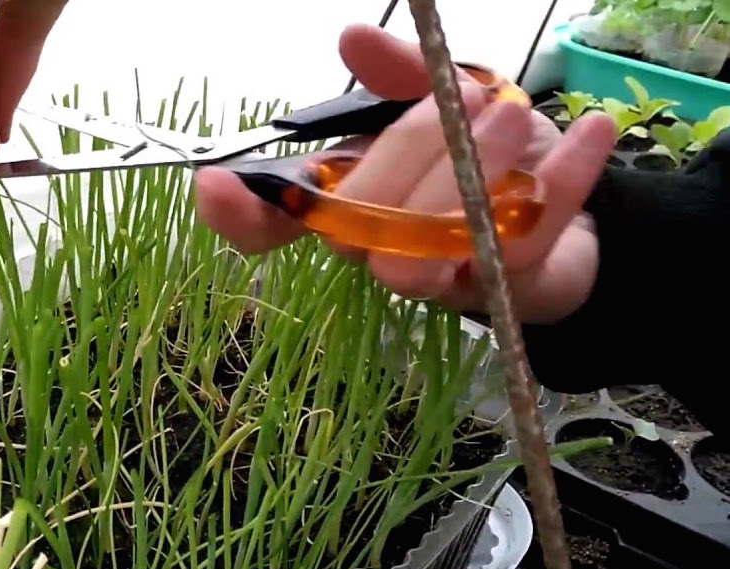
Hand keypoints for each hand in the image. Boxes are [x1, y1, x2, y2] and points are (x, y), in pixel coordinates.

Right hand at [195, 24, 616, 323]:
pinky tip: (591, 131)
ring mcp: (440, 280)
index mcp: (357, 202)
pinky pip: (521, 247)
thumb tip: (351, 37)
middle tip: (473, 103)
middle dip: (411, 154)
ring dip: (470, 177)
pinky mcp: (502, 295)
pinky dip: (562, 182)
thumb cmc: (489, 156)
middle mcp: (383, 249)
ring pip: (427, 251)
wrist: (572, 207)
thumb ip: (402, 75)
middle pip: (359, 227)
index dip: (241, 214)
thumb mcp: (448, 99)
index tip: (212, 185)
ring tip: (517, 116)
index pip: (279, 224)